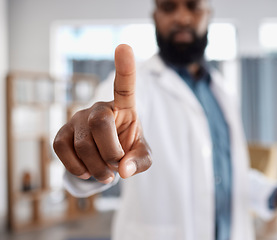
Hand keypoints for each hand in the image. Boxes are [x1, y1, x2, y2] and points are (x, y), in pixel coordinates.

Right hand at [53, 44, 151, 182]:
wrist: (106, 157)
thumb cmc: (127, 148)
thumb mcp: (141, 154)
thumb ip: (140, 161)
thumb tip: (124, 170)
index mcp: (124, 107)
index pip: (125, 85)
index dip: (125, 67)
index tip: (124, 46)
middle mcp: (99, 107)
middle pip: (100, 124)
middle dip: (110, 153)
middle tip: (116, 167)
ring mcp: (78, 118)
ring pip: (83, 145)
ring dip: (97, 168)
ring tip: (106, 173)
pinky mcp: (62, 132)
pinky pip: (63, 151)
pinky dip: (77, 168)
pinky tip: (87, 170)